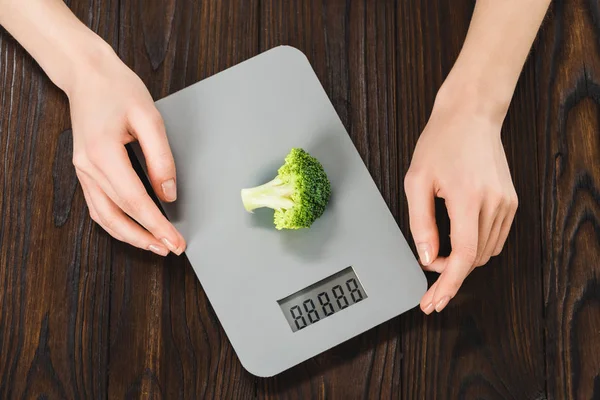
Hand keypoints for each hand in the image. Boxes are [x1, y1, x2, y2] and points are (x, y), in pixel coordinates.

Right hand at [68, 47, 185, 255]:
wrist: (88, 75)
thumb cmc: (118, 89)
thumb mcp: (149, 117)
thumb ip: (161, 157)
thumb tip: (168, 193)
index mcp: (103, 152)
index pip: (135, 200)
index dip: (156, 224)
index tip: (174, 239)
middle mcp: (88, 166)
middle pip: (119, 214)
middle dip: (147, 236)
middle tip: (171, 248)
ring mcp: (82, 170)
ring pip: (104, 217)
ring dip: (130, 236)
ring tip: (155, 246)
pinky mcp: (84, 171)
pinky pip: (97, 206)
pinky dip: (115, 224)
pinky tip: (133, 230)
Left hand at [404, 91, 517, 313]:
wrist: (471, 115)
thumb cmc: (440, 142)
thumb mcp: (416, 181)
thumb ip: (420, 222)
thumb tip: (426, 257)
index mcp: (468, 198)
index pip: (464, 256)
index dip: (449, 284)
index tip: (435, 301)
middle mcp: (494, 203)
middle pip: (474, 258)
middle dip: (448, 273)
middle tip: (426, 276)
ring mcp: (507, 203)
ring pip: (486, 251)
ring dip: (462, 260)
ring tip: (437, 255)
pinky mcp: (511, 201)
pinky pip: (495, 238)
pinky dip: (475, 247)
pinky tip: (457, 243)